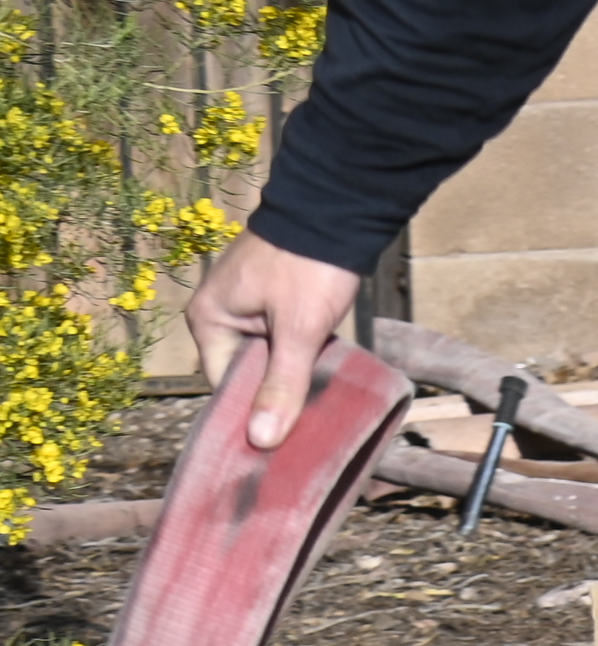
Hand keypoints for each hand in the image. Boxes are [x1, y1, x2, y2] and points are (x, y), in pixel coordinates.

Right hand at [186, 229, 365, 451]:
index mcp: (209, 320)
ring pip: (268, 354)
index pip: (224, 385)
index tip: (278, 441)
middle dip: (274, 394)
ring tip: (317, 406)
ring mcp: (248, 302)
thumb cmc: (311, 265)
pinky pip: (282, 336)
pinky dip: (300, 352)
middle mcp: (221, 312)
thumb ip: (281, 384)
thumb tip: (260, 440)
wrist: (340, 203)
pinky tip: (323, 372)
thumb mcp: (299, 329)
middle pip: (245, 370)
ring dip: (292, 372)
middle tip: (304, 428)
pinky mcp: (275, 295)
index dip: (250, 412)